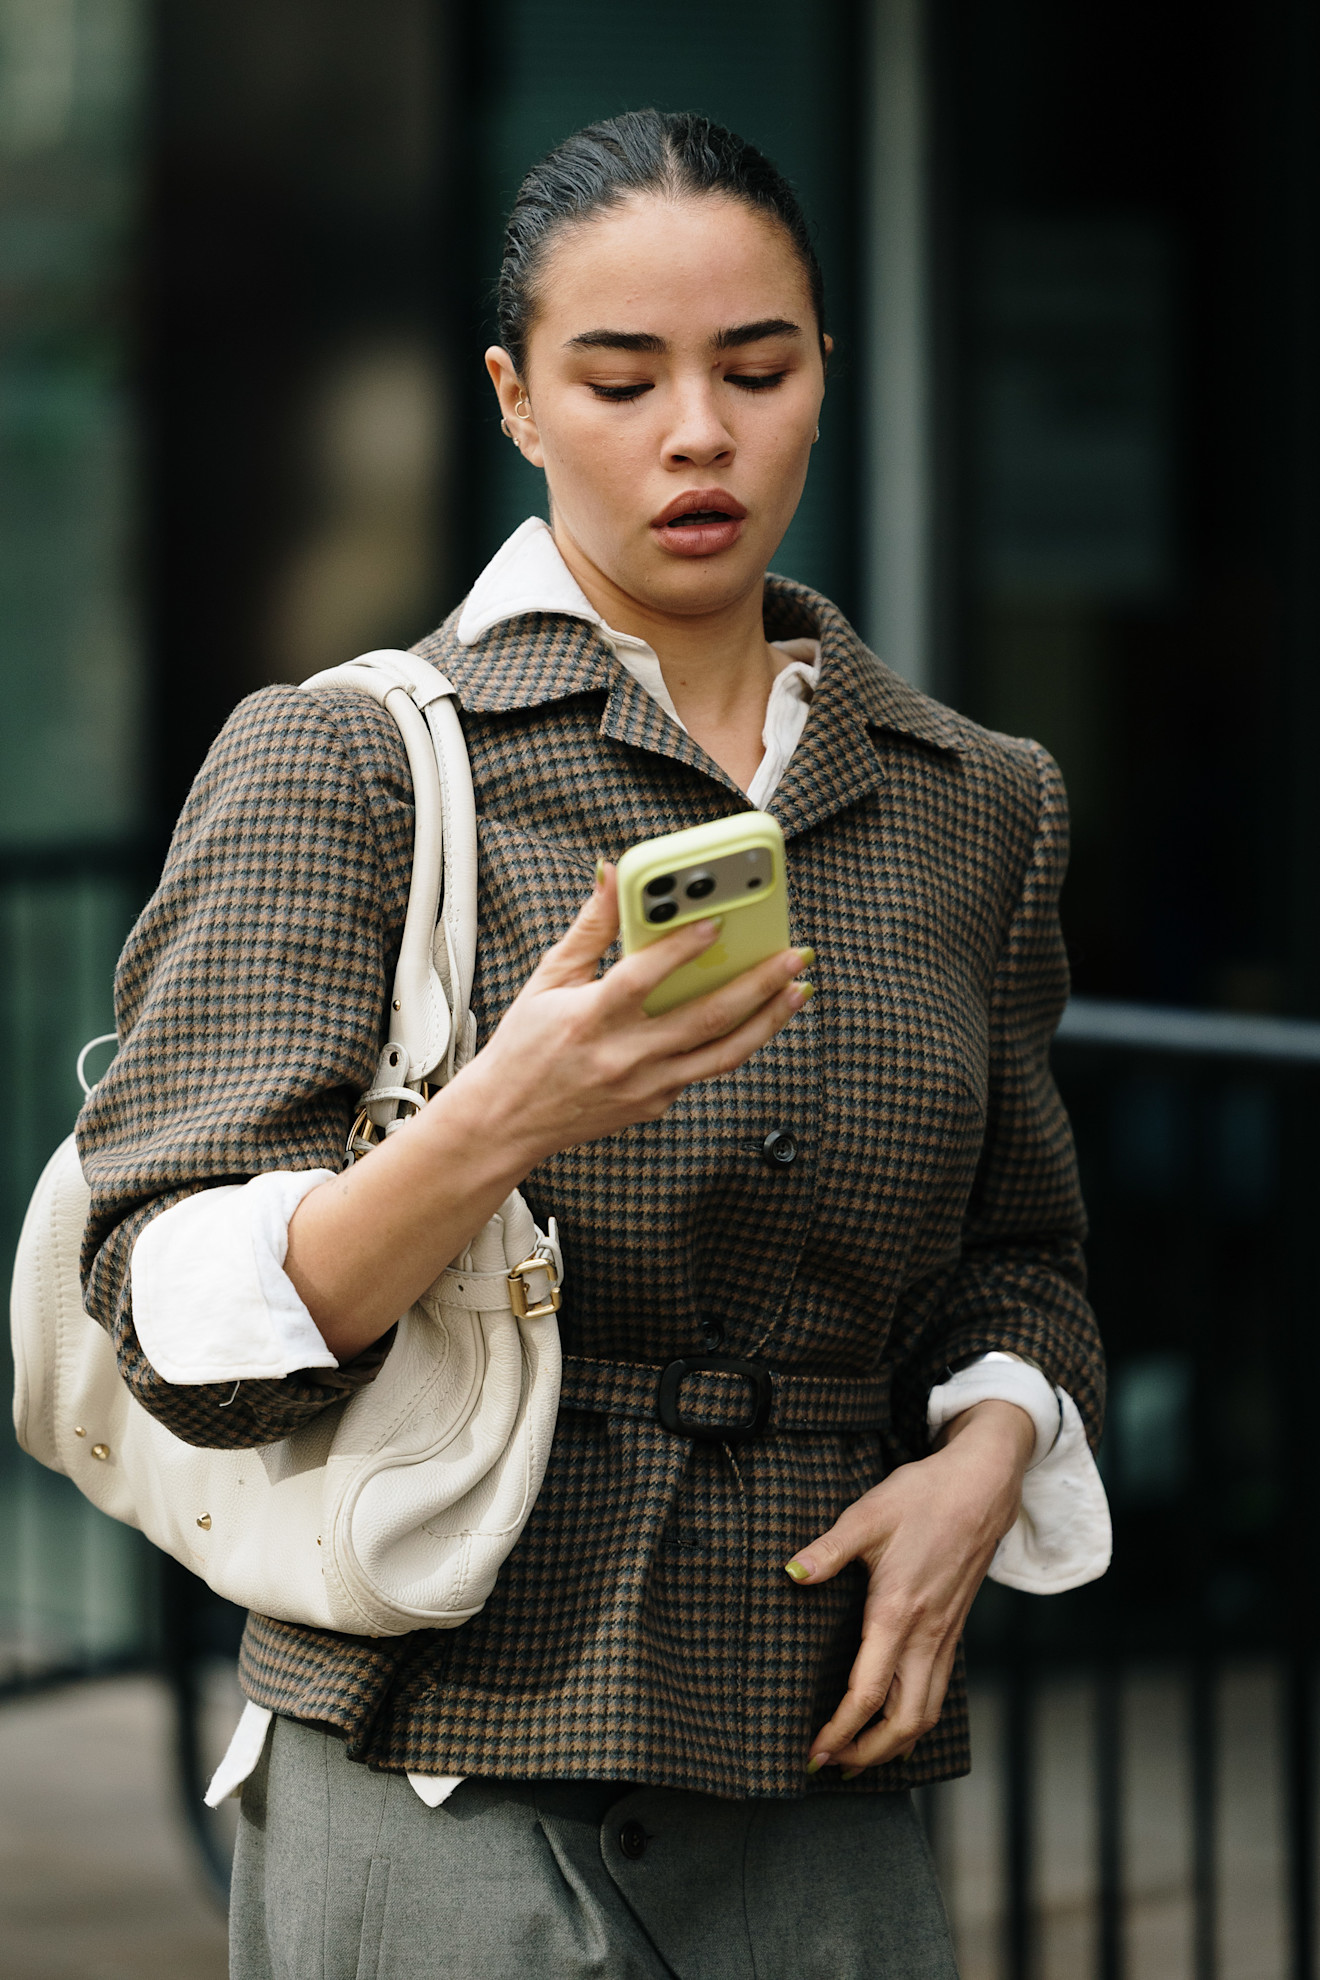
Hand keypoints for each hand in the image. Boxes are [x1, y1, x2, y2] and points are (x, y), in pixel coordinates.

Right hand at [452, 862, 813, 1166]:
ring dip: (768, 1019)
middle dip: (759, 983)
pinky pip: (704, 1069)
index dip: (680, 949)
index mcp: (589, 1020)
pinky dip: (735, 1040)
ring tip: (797, 989)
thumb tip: (613, 874)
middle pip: (705, 1018)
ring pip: (724, 1054)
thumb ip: (591, 928)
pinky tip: (757, 1015)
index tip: (716, 921)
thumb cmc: (525, 1047)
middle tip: (794, 955)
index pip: (642, 980)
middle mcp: (624, 1057)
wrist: (510, 1121)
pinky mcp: (657, 1104)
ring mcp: (646, 1086)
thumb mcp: (548, 979)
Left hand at [785, 1400, 1034, 1775]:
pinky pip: (937, 1692)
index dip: (840, 1731)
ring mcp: (945, 1636)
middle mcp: (926, 1635)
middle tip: (831, 1767)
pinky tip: (893, 1721)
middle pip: (904, 1722)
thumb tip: (790, 1574)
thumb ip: (827, 1550)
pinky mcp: (953, 1630)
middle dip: (868, 1754)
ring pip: (926, 1714)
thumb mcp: (867, 1514)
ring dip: (893, 1745)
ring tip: (858, 1758)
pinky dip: (914, 1720)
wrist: (983, 1486)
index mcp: (897, 1611)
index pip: (868, 1692)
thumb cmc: (923, 1496)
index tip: (814, 1754)